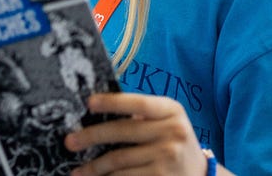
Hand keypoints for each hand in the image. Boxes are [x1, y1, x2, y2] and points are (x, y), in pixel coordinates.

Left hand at [64, 92, 217, 175]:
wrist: (201, 173)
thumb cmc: (172, 140)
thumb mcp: (165, 120)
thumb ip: (139, 113)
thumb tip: (94, 111)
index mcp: (171, 110)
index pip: (138, 103)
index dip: (112, 102)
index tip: (88, 103)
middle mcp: (173, 131)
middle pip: (122, 132)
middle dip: (91, 137)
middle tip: (70, 142)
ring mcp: (169, 156)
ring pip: (120, 160)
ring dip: (94, 167)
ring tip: (78, 170)